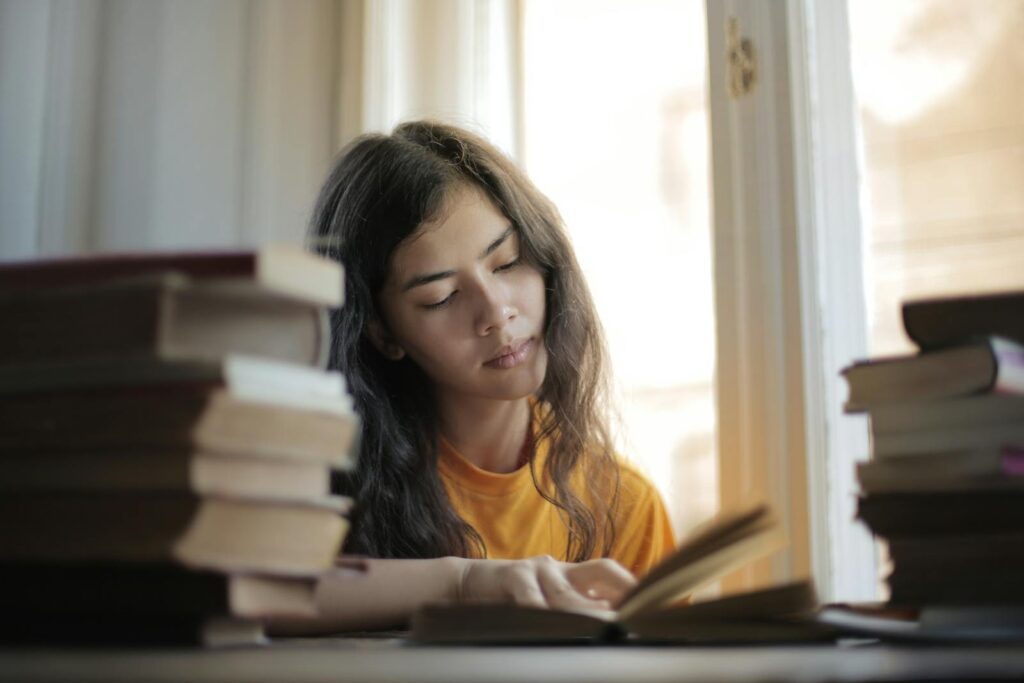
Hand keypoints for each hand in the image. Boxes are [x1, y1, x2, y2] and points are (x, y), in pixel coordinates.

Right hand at [456, 555, 635, 612]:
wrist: (466, 585)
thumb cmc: (511, 599)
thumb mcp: (545, 604)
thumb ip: (572, 610)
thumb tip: (608, 625)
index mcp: (571, 576)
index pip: (610, 574)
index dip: (631, 586)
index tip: (652, 604)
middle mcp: (559, 568)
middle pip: (601, 571)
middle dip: (621, 591)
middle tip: (635, 614)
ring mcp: (537, 569)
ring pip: (566, 592)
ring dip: (584, 611)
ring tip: (601, 625)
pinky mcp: (512, 576)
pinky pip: (530, 595)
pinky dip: (539, 608)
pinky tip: (546, 620)